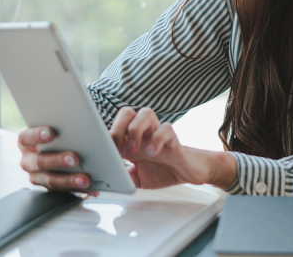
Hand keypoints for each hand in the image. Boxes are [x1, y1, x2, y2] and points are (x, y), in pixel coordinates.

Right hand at [17, 126, 94, 192]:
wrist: (55, 148)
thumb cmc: (57, 134)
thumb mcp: (56, 127)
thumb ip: (65, 126)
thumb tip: (89, 126)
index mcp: (25, 141)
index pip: (26, 137)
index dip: (37, 135)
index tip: (51, 133)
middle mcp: (28, 160)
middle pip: (39, 162)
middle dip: (58, 160)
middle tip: (75, 158)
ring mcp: (37, 176)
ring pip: (51, 181)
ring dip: (69, 180)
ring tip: (85, 179)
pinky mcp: (49, 188)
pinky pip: (63, 191)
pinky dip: (78, 189)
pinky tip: (92, 187)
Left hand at [109, 106, 237, 189]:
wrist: (188, 172)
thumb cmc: (162, 171)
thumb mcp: (137, 179)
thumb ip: (123, 178)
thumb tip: (108, 180)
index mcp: (132, 140)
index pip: (114, 125)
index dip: (106, 135)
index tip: (104, 152)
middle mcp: (144, 133)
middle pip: (127, 112)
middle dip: (119, 127)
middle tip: (120, 147)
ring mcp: (158, 134)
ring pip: (145, 113)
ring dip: (136, 129)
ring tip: (135, 150)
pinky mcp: (173, 139)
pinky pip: (166, 129)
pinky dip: (157, 139)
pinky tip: (153, 152)